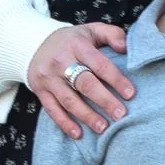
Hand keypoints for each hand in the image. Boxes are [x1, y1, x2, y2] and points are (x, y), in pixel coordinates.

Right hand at [27, 23, 133, 137]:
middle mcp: (61, 61)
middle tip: (121, 114)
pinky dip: (65, 123)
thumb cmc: (72, 41)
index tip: (130, 94)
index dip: (116, 80)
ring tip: (103, 128)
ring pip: (69, 100)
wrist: (34, 44)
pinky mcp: (39, 91)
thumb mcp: (91, 30)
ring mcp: (48, 77)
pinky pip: (52, 110)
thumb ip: (112, 34)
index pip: (99, 64)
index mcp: (77, 45)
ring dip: (87, 116)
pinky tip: (78, 134)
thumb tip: (125, 48)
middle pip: (84, 83)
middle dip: (104, 100)